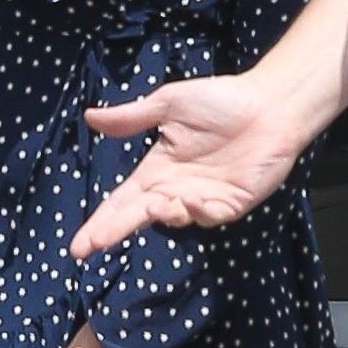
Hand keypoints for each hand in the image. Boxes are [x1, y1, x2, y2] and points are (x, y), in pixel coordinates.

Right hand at [70, 74, 306, 257]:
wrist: (269, 104)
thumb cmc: (221, 101)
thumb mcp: (169, 104)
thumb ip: (132, 116)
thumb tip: (90, 117)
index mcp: (157, 169)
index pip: (122, 200)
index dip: (101, 222)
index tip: (78, 245)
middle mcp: (175, 189)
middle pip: (138, 216)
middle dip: (113, 231)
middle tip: (89, 247)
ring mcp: (204, 199)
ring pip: (173, 218)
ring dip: (162, 214)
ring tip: (158, 204)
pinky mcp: (231, 204)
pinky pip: (208, 216)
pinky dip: (197, 210)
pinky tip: (193, 197)